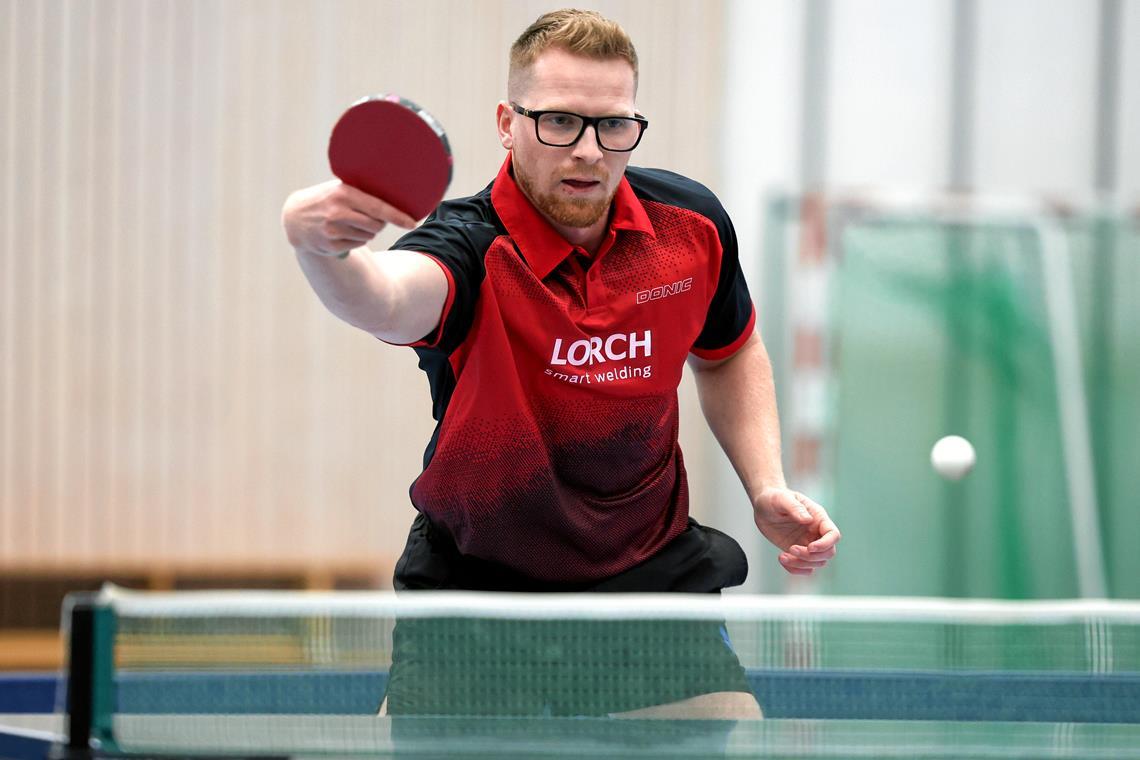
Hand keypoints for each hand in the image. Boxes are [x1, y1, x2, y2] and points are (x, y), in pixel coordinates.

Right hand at [281, 180, 417, 257]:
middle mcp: (338, 212)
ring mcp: (333, 230)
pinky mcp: (331, 245)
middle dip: (379, 222)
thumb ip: (361, 189)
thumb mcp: (338, 188)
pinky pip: (358, 244)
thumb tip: (395, 191)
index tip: (412, 222)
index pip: (378, 207)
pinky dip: (357, 239)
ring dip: (367, 231)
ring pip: (369, 235)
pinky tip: (343, 231)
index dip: (397, 216)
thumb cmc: (325, 198)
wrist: (294, 218)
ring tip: (351, 222)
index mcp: (343, 194)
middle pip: (377, 225)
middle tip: (369, 216)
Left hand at [752, 487, 839, 574]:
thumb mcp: (781, 499)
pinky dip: (795, 569)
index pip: (833, 535)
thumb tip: (808, 520)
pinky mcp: (797, 552)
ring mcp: (807, 543)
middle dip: (811, 556)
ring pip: (817, 562)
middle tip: (791, 549)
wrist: (763, 506)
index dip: (825, 544)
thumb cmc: (774, 498)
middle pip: (828, 552)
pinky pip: (805, 568)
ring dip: (801, 564)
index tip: (810, 547)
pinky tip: (782, 559)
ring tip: (782, 556)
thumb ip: (795, 507)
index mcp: (818, 518)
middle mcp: (816, 532)